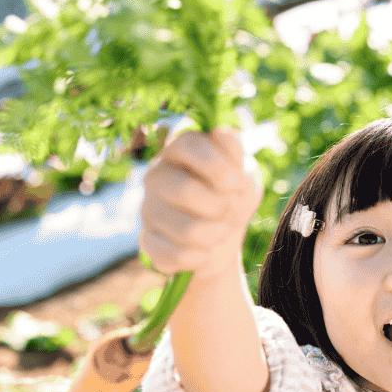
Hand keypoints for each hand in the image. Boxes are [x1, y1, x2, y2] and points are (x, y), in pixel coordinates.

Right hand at [140, 127, 262, 279]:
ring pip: (186, 230)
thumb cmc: (234, 196)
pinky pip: (175, 255)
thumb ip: (235, 156)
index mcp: (180, 149)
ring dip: (215, 234)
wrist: (224, 237)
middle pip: (185, 190)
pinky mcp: (147, 241)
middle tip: (229, 208)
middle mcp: (157, 175)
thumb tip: (223, 134)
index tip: (236, 182)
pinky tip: (204, 250)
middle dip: (220, 206)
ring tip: (220, 229)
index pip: (187, 144)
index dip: (215, 165)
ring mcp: (148, 208)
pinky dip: (200, 257)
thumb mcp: (245, 174)